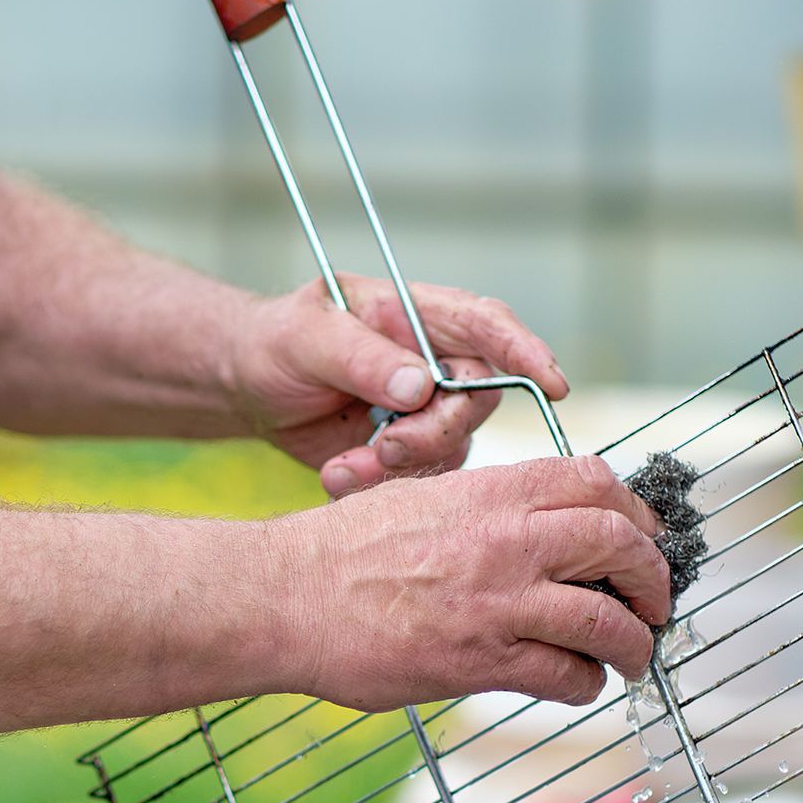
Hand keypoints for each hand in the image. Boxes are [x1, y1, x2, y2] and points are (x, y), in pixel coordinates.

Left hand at [225, 275, 569, 495]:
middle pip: (477, 401)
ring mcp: (426, 411)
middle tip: (383, 446)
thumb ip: (362, 356)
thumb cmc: (278, 342)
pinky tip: (336, 476)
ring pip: (449, 449)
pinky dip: (377, 486)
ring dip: (399, 468)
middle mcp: (437, 362)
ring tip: (341, 467)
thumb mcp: (307, 337)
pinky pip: (417, 480)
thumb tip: (421, 383)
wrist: (250, 387)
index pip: (489, 325)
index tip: (553, 385)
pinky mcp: (408, 453)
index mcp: (421, 315)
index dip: (527, 353)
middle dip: (433, 433)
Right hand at [270, 455, 670, 711]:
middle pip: (619, 543)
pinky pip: (564, 673)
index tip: (643, 534)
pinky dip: (585, 683)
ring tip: (634, 654)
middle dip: (653, 576)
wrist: (284, 597)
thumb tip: (533, 522)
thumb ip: (482, 505)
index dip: (635, 510)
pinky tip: (579, 684)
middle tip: (656, 599)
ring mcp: (496, 602)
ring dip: (634, 642)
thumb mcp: (418, 496)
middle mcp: (504, 539)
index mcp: (489, 491)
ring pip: (606, 619)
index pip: (595, 481)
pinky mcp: (480, 660)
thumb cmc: (338, 552)